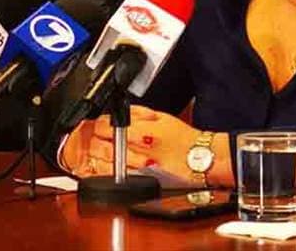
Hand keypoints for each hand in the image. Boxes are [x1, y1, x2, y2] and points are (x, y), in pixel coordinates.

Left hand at [61, 105, 199, 178]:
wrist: (199, 160)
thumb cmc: (184, 139)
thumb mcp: (161, 116)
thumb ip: (137, 113)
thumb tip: (118, 112)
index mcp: (142, 133)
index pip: (106, 126)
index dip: (99, 124)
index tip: (101, 124)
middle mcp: (137, 152)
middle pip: (100, 145)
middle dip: (95, 139)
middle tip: (98, 136)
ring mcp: (135, 170)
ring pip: (102, 163)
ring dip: (97, 155)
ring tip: (102, 150)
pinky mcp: (137, 183)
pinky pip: (111, 179)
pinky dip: (105, 171)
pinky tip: (108, 166)